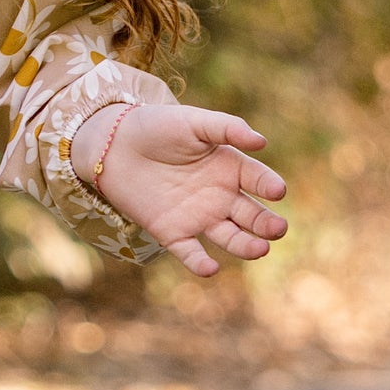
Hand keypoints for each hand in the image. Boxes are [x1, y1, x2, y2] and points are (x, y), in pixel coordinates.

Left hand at [71, 103, 286, 276]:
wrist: (112, 144)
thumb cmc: (156, 127)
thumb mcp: (192, 121)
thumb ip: (225, 128)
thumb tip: (260, 141)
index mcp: (229, 167)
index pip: (258, 179)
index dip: (269, 185)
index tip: (277, 190)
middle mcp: (220, 196)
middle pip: (252, 215)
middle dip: (267, 224)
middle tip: (277, 228)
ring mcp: (199, 216)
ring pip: (231, 238)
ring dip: (246, 246)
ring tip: (260, 248)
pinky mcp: (173, 232)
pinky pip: (191, 253)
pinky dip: (200, 263)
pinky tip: (210, 268)